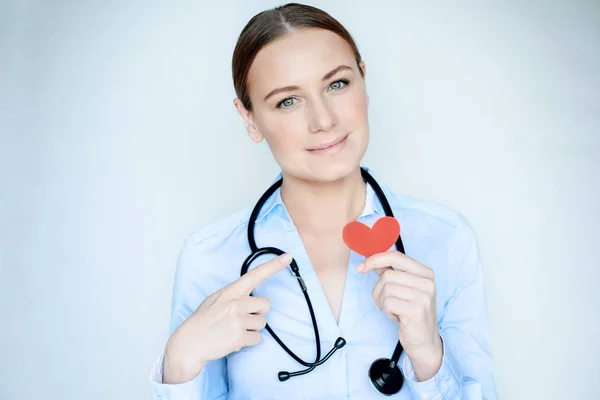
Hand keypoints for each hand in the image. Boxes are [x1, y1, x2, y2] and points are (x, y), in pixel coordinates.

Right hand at [163, 253, 292, 383]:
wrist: (189, 344)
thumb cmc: (203, 321)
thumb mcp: (215, 300)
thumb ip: (234, 295)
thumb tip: (251, 296)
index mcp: (230, 291)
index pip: (255, 275)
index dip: (273, 266)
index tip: (287, 257)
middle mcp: (235, 303)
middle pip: (266, 305)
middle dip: (258, 313)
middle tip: (242, 319)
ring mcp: (237, 320)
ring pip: (262, 323)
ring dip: (251, 329)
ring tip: (233, 330)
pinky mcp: (239, 337)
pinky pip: (257, 339)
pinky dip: (248, 342)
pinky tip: (233, 340)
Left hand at [356, 251, 442, 380]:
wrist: (424, 341)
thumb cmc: (412, 313)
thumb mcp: (406, 289)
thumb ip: (392, 273)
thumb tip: (373, 261)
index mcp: (425, 273)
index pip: (396, 257)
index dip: (375, 259)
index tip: (361, 267)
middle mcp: (427, 282)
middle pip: (387, 276)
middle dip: (378, 290)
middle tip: (384, 302)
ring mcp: (423, 296)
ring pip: (386, 289)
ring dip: (382, 302)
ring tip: (393, 309)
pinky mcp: (415, 311)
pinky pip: (388, 303)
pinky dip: (387, 311)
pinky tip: (397, 316)